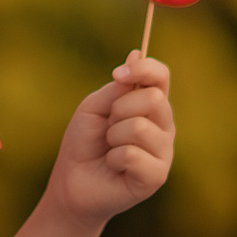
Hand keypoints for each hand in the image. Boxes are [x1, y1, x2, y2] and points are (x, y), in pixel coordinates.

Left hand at [43, 52, 174, 227]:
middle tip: (108, 127)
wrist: (73, 183)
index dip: (143, 68)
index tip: (118, 74)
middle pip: (153, 98)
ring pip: (140, 127)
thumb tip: (136, 53)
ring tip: (110, 150)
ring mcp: (164, 152)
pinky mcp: (157, 176)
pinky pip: (133, 155)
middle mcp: (164, 126)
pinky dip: (114, 158)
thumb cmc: (85, 143)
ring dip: (113, 137)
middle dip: (119, 109)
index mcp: (151, 105)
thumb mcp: (95, 107)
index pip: (161, 76)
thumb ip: (117, 87)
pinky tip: (114, 167)